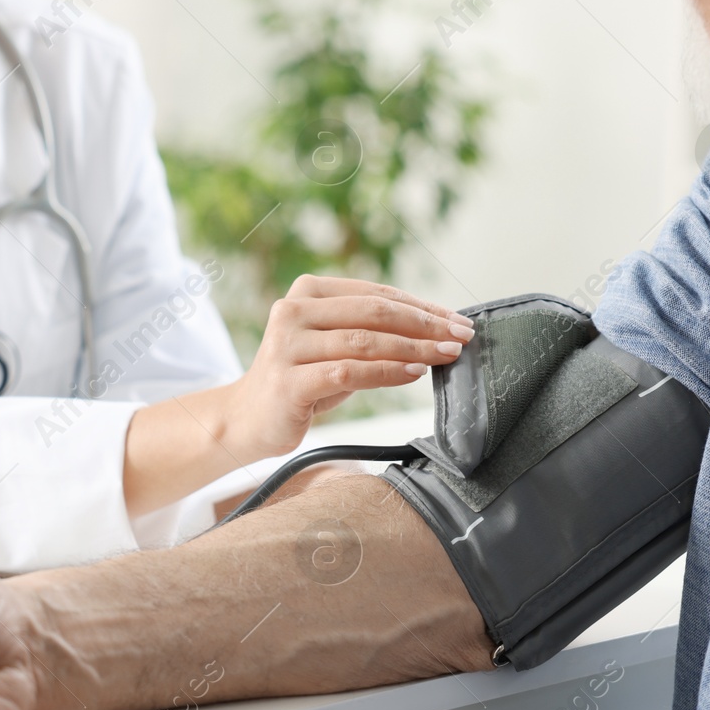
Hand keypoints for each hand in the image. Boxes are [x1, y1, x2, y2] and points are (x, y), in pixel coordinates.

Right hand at [222, 276, 473, 460]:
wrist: (249, 418)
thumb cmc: (302, 379)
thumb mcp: (336, 346)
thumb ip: (373, 331)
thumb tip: (438, 328)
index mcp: (308, 291)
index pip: (376, 294)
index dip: (422, 306)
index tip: (458, 321)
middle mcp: (293, 311)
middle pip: (374, 312)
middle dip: (425, 324)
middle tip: (461, 337)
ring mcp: (287, 345)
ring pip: (364, 341)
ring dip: (413, 348)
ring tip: (445, 355)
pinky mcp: (288, 381)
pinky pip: (348, 372)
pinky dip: (386, 372)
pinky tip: (414, 373)